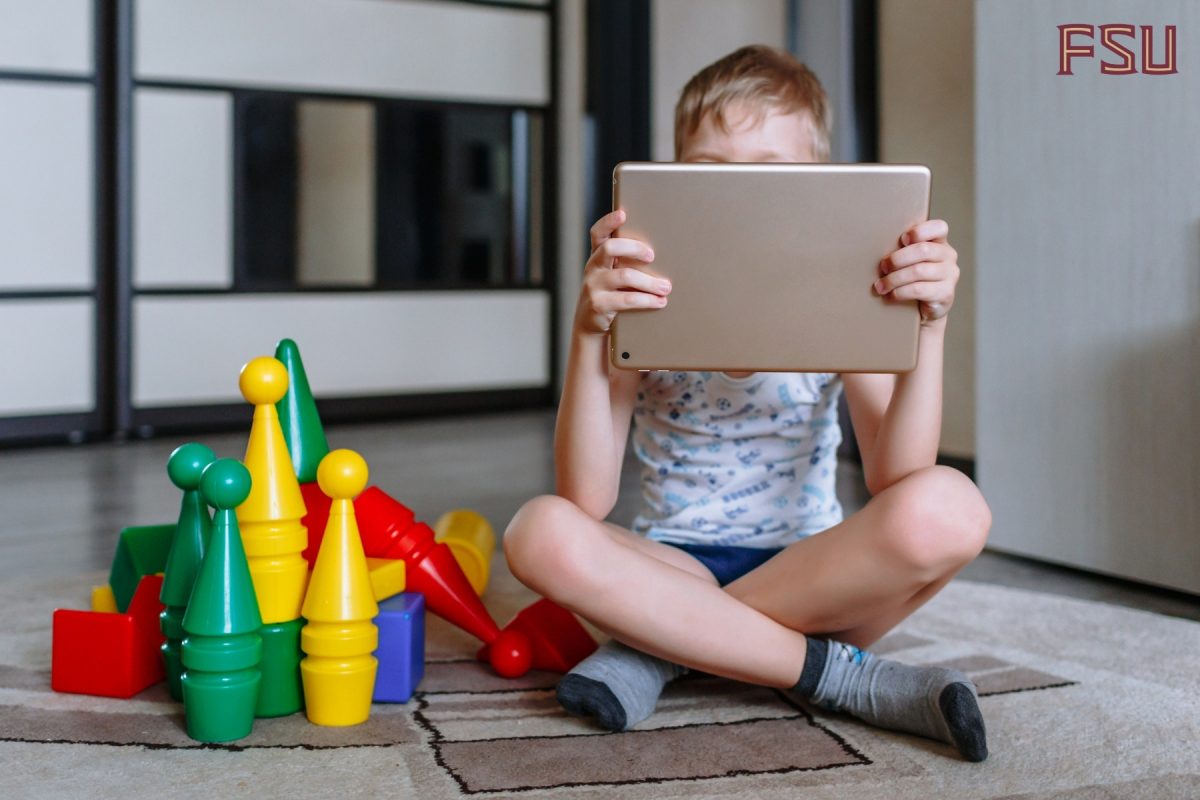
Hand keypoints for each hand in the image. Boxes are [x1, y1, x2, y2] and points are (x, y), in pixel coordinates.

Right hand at [575, 209, 670, 334]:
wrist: (591, 325)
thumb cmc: (610, 294)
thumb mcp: (613, 275)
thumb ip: (625, 262)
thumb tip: (661, 253)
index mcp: (597, 256)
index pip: (598, 233)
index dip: (608, 222)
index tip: (623, 214)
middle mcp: (592, 268)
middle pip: (610, 248)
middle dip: (634, 248)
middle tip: (652, 256)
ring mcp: (593, 286)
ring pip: (624, 276)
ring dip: (649, 281)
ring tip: (666, 287)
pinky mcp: (599, 305)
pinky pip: (627, 300)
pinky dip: (647, 300)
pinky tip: (660, 301)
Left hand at [874, 219, 958, 325]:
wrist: (927, 308)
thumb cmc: (914, 279)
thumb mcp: (911, 261)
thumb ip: (903, 250)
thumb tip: (876, 247)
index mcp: (940, 242)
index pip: (939, 227)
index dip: (920, 231)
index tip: (902, 239)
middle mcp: (948, 256)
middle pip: (924, 250)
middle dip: (898, 259)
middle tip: (883, 268)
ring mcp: (950, 275)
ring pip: (918, 271)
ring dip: (894, 279)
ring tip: (881, 286)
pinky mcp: (945, 293)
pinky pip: (918, 289)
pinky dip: (900, 292)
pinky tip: (890, 295)